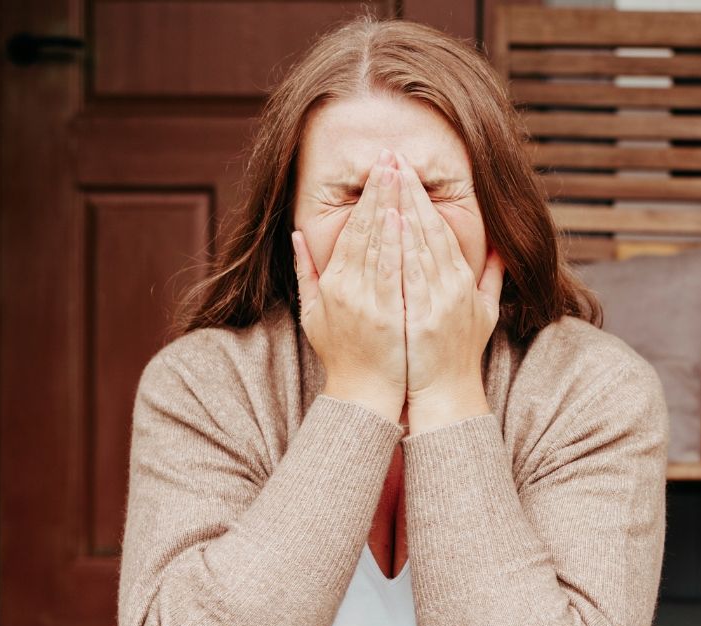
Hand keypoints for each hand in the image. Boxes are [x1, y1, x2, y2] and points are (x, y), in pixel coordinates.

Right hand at [293, 149, 405, 421]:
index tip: (380, 170)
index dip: (367, 198)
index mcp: (333, 283)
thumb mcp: (314, 314)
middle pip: (366, 229)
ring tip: (400, 176)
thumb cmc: (343, 355)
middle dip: (380, 190)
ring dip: (390, 207)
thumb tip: (296, 236)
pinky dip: (397, 244)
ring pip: (379, 244)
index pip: (352, 230)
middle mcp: (348, 288)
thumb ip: (306, 273)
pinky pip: (393, 272)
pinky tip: (404, 219)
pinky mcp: (386, 315)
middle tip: (391, 157)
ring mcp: (368, 301)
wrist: (365, 394)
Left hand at [395, 151, 504, 424]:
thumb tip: (504, 249)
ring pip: (419, 244)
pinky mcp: (424, 316)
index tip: (406, 173)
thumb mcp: (485, 313)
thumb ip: (494, 278)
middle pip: (429, 229)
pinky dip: (401, 246)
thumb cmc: (460, 354)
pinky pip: (411, 274)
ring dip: (404, 209)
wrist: (447, 395)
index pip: (440, 229)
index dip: (422, 199)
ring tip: (389, 180)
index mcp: (463, 280)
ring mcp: (439, 300)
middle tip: (394, 161)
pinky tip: (389, 223)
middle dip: (410, 192)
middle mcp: (453, 285)